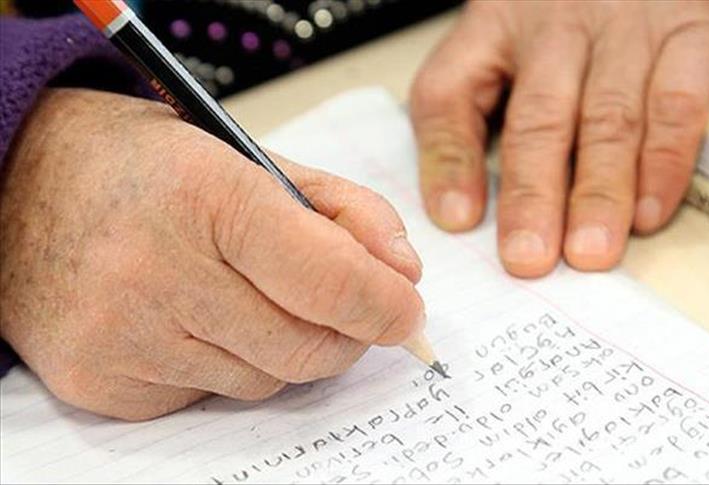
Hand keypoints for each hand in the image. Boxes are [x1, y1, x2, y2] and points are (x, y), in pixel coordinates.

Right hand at [0, 89, 423, 419]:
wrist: (15, 191)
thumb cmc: (146, 167)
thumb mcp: (252, 157)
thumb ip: (344, 210)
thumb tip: (404, 274)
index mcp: (205, 195)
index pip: (329, 280)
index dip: (385, 305)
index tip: (406, 310)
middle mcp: (155, 271)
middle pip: (307, 349)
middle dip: (347, 334)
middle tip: (347, 308)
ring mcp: (123, 336)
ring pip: (264, 380)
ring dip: (283, 348)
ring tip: (246, 294)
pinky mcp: (101, 383)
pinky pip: (209, 396)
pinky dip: (225, 364)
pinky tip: (192, 318)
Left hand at [411, 0, 708, 276]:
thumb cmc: (570, 10)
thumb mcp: (507, 36)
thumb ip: (476, 109)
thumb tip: (459, 211)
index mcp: (493, 28)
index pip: (450, 90)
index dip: (450, 157)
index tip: (457, 220)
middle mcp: (553, 29)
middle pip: (538, 117)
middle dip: (532, 193)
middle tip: (528, 256)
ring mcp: (625, 30)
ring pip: (607, 118)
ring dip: (598, 191)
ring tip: (589, 251)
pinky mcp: (692, 31)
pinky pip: (676, 103)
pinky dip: (666, 162)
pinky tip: (650, 211)